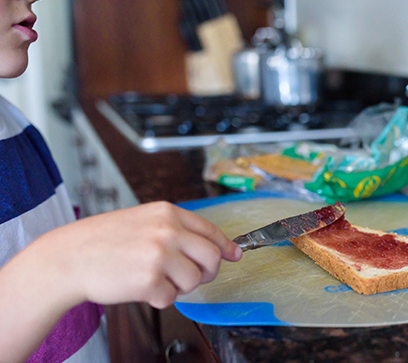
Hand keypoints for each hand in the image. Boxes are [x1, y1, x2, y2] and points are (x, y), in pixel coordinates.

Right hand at [32, 201, 241, 308]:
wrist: (68, 257)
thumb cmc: (103, 240)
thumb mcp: (143, 220)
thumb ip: (177, 230)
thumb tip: (218, 246)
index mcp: (168, 213)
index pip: (211, 230)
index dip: (226, 246)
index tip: (235, 254)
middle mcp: (168, 231)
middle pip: (212, 258)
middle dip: (205, 272)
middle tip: (189, 275)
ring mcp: (159, 255)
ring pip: (194, 281)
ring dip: (179, 286)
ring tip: (155, 278)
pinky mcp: (149, 280)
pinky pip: (171, 298)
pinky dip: (158, 298)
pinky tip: (139, 286)